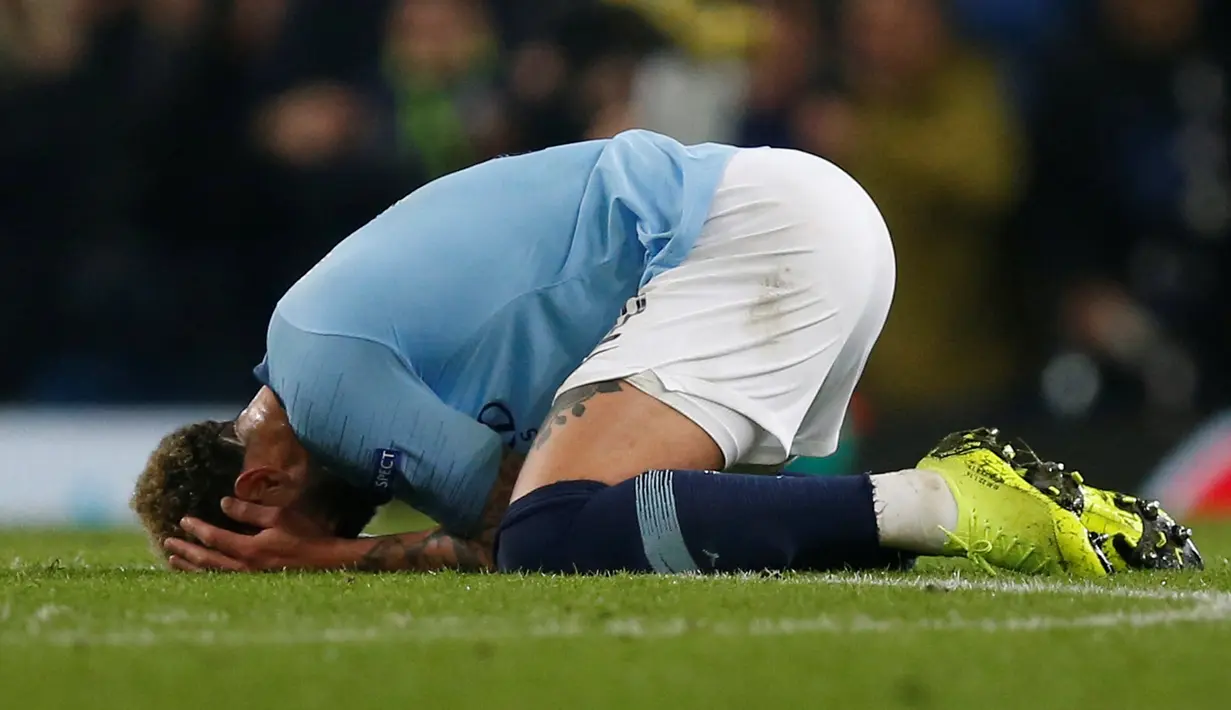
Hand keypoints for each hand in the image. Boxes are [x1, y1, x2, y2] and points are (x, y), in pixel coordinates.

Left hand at [163, 498, 348, 572]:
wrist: (326, 562)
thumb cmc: (305, 536)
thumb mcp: (279, 516)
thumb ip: (249, 511)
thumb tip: (223, 503)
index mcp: (249, 549)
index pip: (214, 538)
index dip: (197, 528)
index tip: (183, 520)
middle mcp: (243, 567)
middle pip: (206, 559)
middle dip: (185, 550)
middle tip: (167, 543)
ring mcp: (247, 580)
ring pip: (210, 574)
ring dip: (190, 567)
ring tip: (173, 561)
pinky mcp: (253, 586)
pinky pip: (221, 581)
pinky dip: (205, 576)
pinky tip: (198, 573)